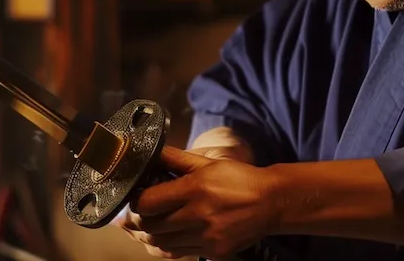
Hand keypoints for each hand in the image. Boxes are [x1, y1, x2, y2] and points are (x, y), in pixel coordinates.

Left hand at [116, 146, 282, 259]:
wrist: (271, 202)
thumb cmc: (239, 179)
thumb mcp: (207, 163)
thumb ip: (176, 159)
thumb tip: (150, 152)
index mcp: (195, 189)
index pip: (148, 203)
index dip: (134, 201)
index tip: (134, 196)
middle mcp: (198, 216)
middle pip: (150, 226)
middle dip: (136, 221)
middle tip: (132, 214)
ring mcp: (205, 237)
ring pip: (160, 244)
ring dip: (146, 236)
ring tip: (141, 226)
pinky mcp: (212, 251)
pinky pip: (178, 254)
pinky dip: (164, 247)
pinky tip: (160, 238)